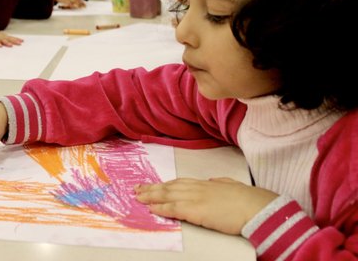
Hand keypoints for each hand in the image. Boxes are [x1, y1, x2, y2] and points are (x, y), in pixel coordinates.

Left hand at [135, 177, 277, 234]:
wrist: (255, 206)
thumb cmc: (248, 199)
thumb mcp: (232, 185)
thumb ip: (221, 182)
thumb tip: (214, 180)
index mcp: (205, 183)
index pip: (179, 182)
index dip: (165, 183)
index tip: (154, 184)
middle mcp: (197, 188)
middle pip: (169, 186)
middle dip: (152, 188)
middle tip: (137, 189)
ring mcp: (195, 198)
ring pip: (167, 195)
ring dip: (151, 197)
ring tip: (139, 197)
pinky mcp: (195, 210)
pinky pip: (173, 208)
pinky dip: (161, 208)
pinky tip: (152, 208)